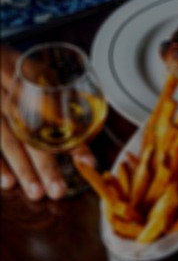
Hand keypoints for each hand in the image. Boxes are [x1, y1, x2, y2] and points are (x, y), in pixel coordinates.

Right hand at [0, 44, 96, 200]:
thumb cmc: (12, 68)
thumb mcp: (34, 70)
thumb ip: (54, 94)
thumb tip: (80, 130)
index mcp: (22, 70)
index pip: (52, 106)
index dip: (69, 133)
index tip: (87, 160)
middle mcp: (2, 87)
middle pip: (27, 129)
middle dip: (44, 162)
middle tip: (59, 190)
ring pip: (5, 139)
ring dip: (22, 168)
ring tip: (37, 192)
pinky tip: (8, 183)